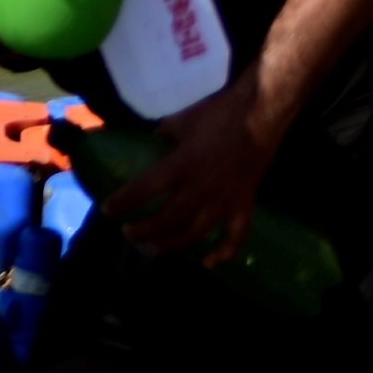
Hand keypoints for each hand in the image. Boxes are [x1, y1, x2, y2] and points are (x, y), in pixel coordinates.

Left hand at [110, 86, 277, 265]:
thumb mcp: (183, 120)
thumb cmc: (221, 111)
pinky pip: (237, 235)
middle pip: (166, 221)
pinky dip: (224, 253)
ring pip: (194, 234)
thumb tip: (153, 144)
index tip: (108, 210)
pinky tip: (209, 263)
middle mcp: (200, 188)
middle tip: (130, 233)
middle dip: (143, 231)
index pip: (143, 190)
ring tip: (156, 247)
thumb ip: (165, 136)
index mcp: (181, 165)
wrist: (264, 109)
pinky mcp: (244, 202)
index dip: (122, 203)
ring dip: (171, 244)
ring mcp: (224, 199)